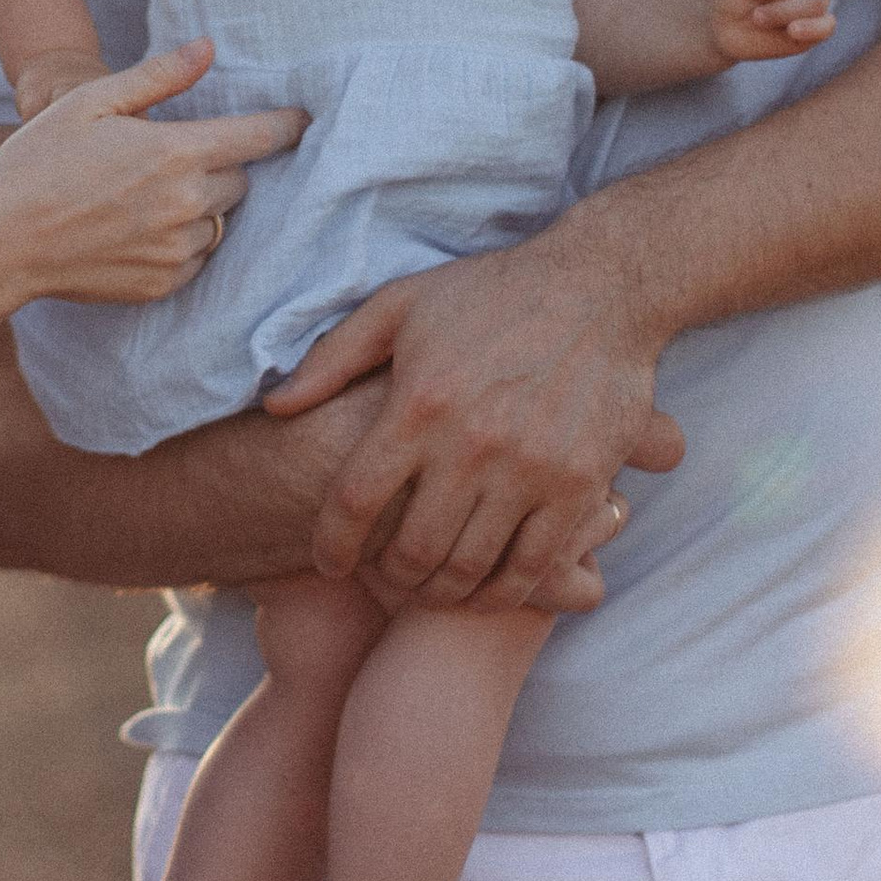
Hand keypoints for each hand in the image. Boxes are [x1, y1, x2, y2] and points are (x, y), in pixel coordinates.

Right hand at [0, 40, 305, 309]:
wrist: (0, 242)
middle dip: (220, 166)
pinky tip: (139, 230)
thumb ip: (158, 77)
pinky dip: (182, 243)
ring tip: (147, 198)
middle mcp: (187, 204)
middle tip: (173, 159)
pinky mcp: (164, 284)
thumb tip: (209, 48)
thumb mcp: (91, 102)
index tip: (302, 120)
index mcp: (176, 151)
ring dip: (201, 207)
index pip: (258, 137)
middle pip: (240, 180)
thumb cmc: (38, 161)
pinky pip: (198, 258)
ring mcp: (177, 249)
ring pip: (219, 221)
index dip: (285, 126)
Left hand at [264, 219, 684, 603]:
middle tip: (385, 575)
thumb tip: (277, 408)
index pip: (355, 500)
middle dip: (388, 577)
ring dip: (440, 592)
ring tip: (429, 585)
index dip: (332, 544)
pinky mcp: (579, 484)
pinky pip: (533, 566)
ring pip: (469, 568)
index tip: (328, 560)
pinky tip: (485, 588)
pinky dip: (501, 592)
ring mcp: (530, 469)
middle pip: (412, 549)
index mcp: (419, 402)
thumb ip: (333, 358)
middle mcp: (471, 443)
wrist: (603, 287)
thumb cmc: (493, 294)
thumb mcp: (402, 305)